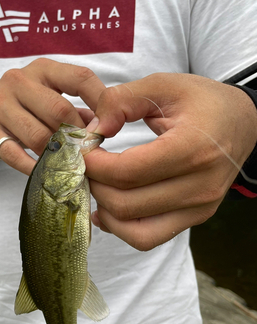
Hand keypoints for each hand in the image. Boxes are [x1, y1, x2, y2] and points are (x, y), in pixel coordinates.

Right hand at [0, 58, 104, 173]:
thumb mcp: (49, 102)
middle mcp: (18, 80)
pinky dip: (35, 168)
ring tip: (67, 165)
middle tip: (87, 154)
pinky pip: (17, 155)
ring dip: (58, 155)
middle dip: (78, 136)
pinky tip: (44, 173)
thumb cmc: (24, 113)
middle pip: (60, 110)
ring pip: (40, 136)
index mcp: (42, 69)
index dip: (101, 102)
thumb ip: (77, 112)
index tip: (110, 127)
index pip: (80, 77)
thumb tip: (107, 127)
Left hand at [85, 73, 256, 250]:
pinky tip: (108, 208)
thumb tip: (92, 131)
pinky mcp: (195, 218)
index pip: (127, 172)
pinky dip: (121, 228)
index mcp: (192, 148)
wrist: (243, 123)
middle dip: (94, 185)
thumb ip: (121, 100)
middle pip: (125, 204)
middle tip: (86, 165)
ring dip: (105, 209)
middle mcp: (199, 186)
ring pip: (133, 229)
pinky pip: (148, 238)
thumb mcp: (162, 85)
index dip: (93, 164)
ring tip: (98, 184)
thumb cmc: (202, 102)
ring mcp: (199, 208)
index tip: (81, 150)